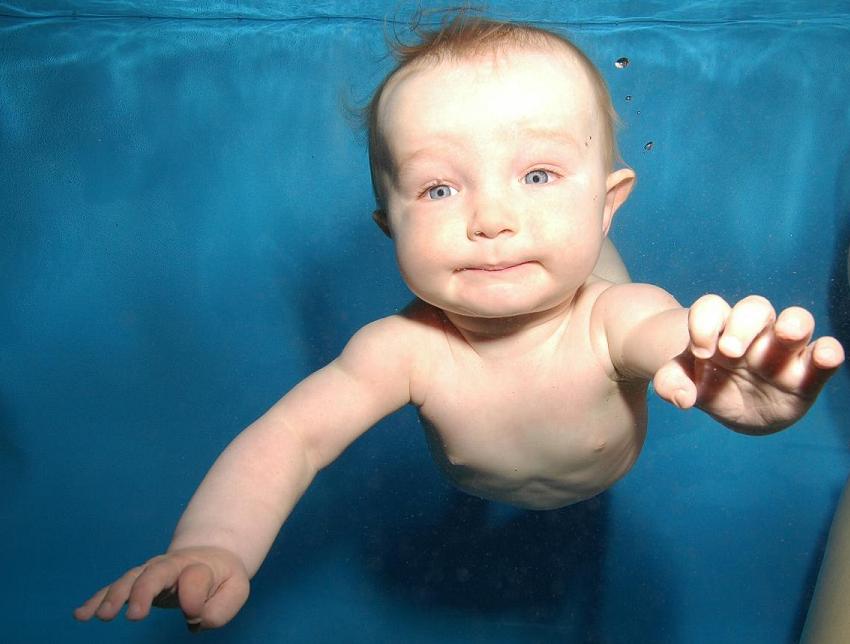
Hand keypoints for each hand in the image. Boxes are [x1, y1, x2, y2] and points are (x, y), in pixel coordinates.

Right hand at [73, 546, 249, 631]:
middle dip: (143, 592)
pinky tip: (80, 614)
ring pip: (129, 579)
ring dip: (114, 596)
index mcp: (198, 565)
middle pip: (154, 573)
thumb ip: (221, 605)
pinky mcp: (134, 584)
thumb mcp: (236, 588)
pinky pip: (112, 590)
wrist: (210, 557)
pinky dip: (96, 600)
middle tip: (134, 615)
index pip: (193, 578)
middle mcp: (170, 565)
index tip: (196, 616)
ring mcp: (149, 573)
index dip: (194, 598)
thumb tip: (195, 618)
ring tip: (102, 615)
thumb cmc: (223, 578)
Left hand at [653, 294, 844, 432]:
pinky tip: (827, 355)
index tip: (698, 351)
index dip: (704, 323)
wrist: (734, 406)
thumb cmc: (708, 381)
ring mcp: (783, 350)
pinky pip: (822, 355)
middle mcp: (754, 332)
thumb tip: (681, 397)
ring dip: (793, 323)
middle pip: (755, 308)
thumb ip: (671, 383)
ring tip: (786, 334)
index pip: (711, 309)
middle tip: (730, 351)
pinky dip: (828, 352)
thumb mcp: (683, 381)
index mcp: (719, 328)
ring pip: (795, 321)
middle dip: (743, 324)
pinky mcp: (806, 373)